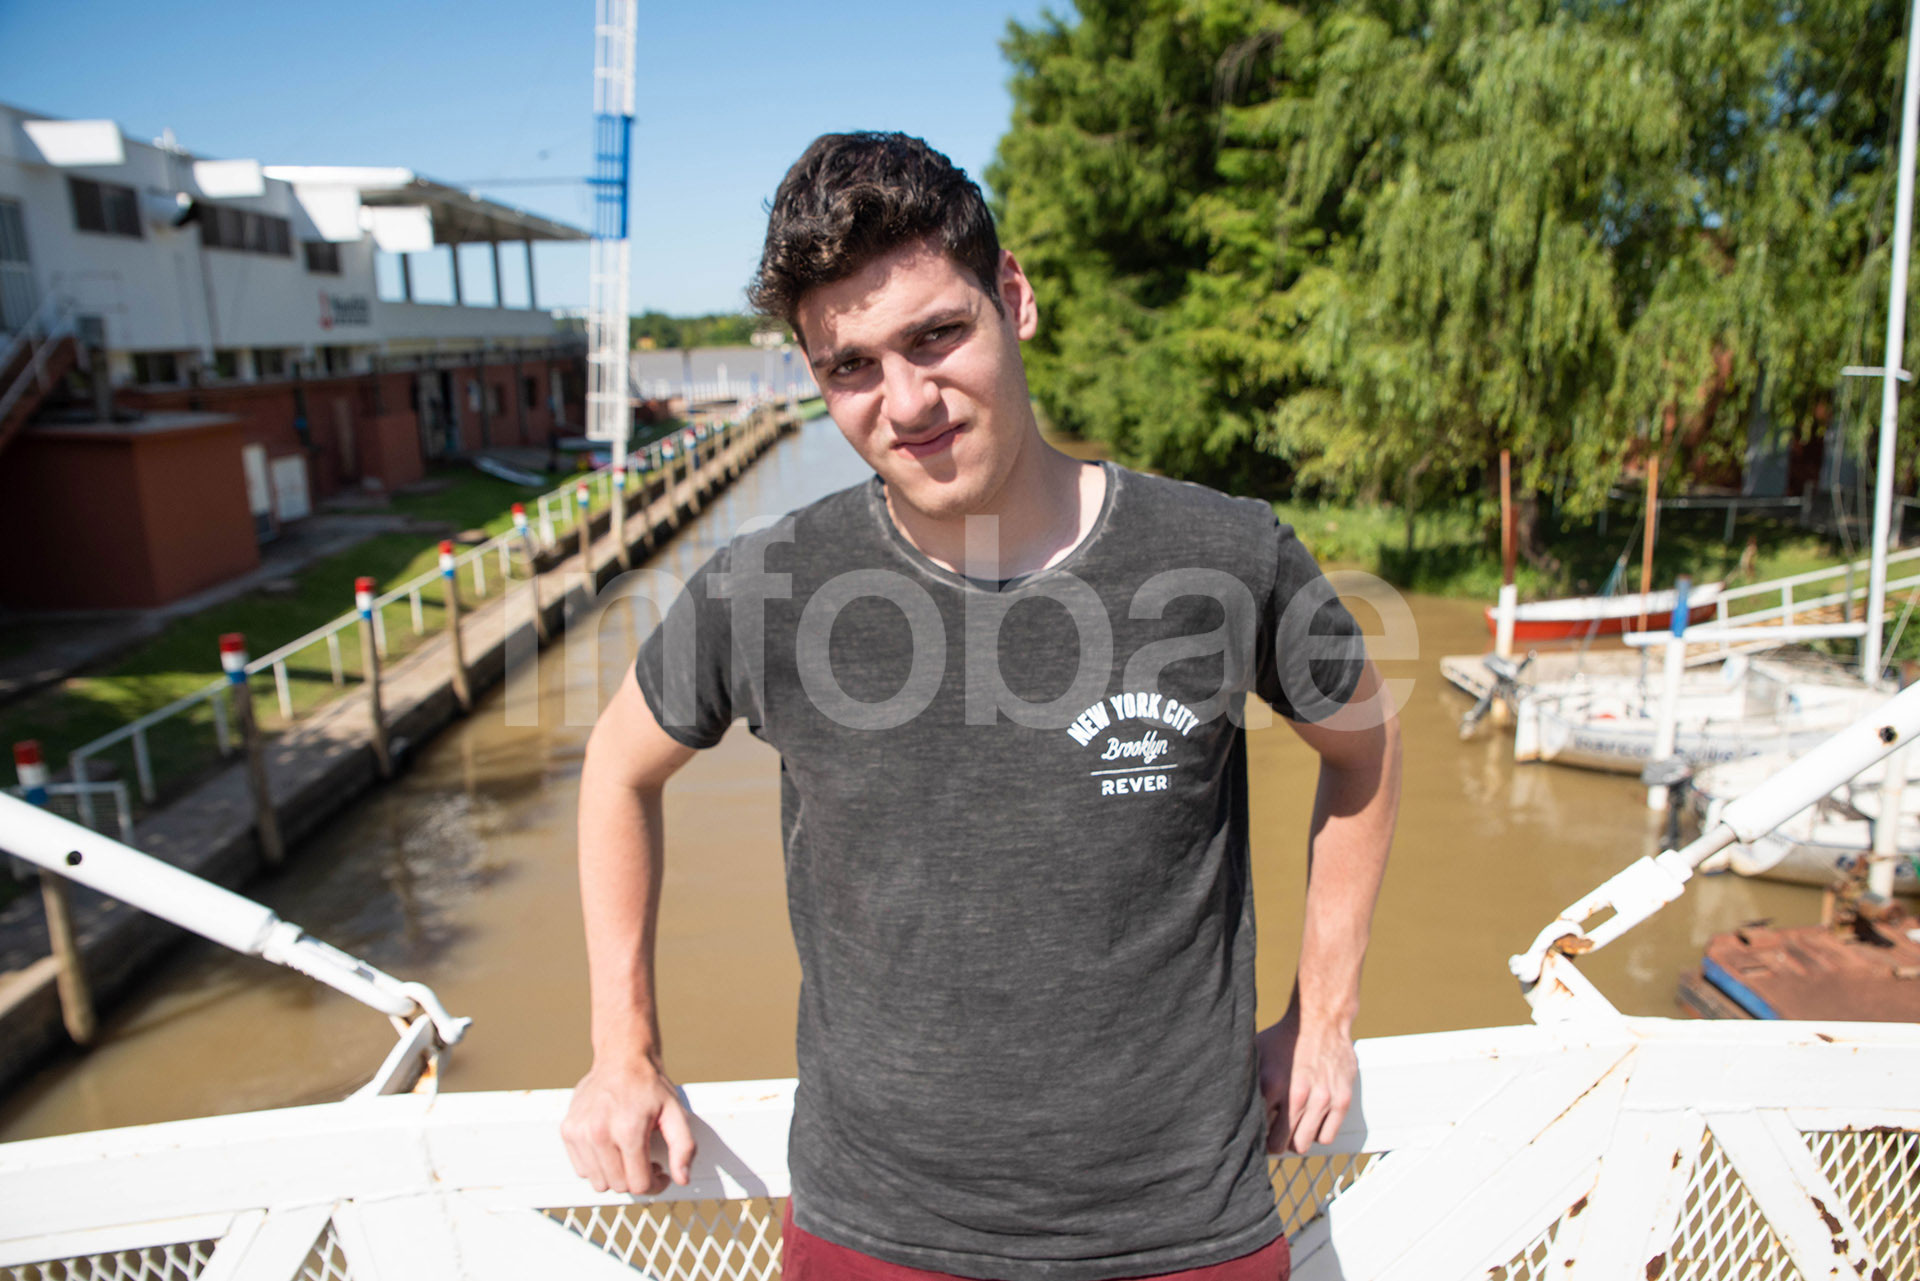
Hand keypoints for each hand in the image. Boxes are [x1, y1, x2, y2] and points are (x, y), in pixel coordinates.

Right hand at [561, 1056, 697, 1193]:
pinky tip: (611, 1149)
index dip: (655, 1184)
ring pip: (599, 1182)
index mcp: (628, 1130)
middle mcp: (599, 1133)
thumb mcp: (676, 1112)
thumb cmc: (649, 1086)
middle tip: (647, 1161)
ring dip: (616, 1175)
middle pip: (619, 1186)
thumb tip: (682, 1179)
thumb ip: (684, 1147)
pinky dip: (597, 1166)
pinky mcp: (568, 1130)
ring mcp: (580, 1132)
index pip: (639, 1184)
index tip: (661, 1172)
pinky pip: (582, 1169)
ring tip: (629, 1156)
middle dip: (637, 1179)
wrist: (621, 1058)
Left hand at [1256, 1006, 1357, 1153]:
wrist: (1321, 1019)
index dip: (1254, 1134)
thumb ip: (1245, 1079)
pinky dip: (1317, 1134)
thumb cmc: (1285, 1037)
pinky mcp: (1341, 1100)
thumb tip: (1224, 1098)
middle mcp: (1297, 1095)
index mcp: (1271, 1084)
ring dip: (1295, 1140)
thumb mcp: (1256, 1054)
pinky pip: (1327, 1137)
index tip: (1254, 1133)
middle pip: (1279, 1143)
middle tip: (1273, 1136)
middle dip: (1273, 1143)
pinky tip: (1311, 1122)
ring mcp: (1321, 1099)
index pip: (1257, 1129)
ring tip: (1292, 1129)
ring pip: (1302, 1144)